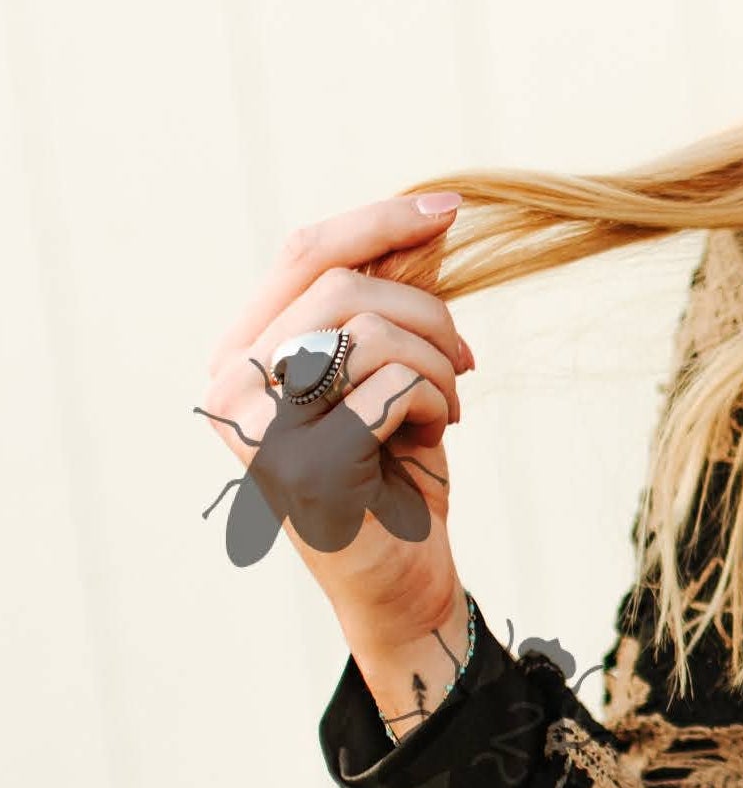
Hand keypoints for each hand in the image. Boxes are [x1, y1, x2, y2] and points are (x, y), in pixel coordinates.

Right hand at [200, 193, 472, 670]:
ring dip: (436, 362)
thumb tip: (429, 216)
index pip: (305, 252)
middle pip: (344, 285)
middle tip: (466, 359)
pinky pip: (391, 386)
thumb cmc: (395, 472)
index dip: (380, 220)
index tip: (451, 207)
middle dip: (428, 313)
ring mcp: (257, 428)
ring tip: (447, 405)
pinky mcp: (300, 466)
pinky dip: (433, 401)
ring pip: (370, 330)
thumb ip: (393, 294)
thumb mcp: (394, 367)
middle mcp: (231, 385)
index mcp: (241, 350)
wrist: (405, 579)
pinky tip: (434, 435)